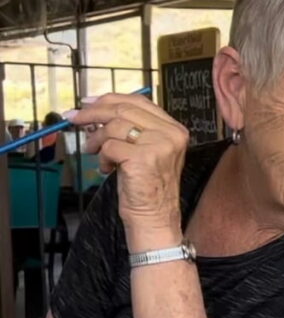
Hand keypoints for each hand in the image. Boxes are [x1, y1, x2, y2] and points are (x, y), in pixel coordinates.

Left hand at [70, 93, 189, 247]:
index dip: (110, 99)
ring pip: (114, 126)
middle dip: (93, 113)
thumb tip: (96, 110)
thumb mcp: (147, 150)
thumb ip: (133, 128)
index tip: (89, 102)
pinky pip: (110, 146)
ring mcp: (159, 145)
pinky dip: (102, 157)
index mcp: (175, 129)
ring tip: (95, 152)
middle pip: (124, 109)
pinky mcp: (142, 158)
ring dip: (97, 139)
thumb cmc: (148, 188)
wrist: (155, 218)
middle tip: (74, 118)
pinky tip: (108, 168)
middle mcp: (171, 134)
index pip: (139, 101)